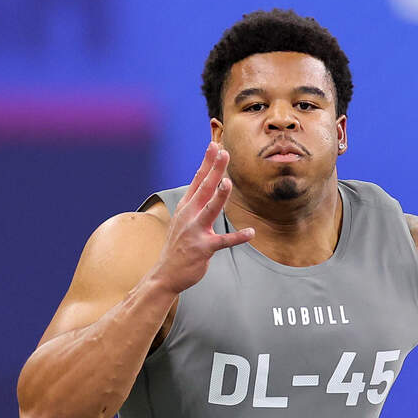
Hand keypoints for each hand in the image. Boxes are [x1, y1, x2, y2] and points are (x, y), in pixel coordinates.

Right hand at [149, 142, 254, 294]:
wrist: (166, 273)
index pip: (198, 179)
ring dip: (219, 196)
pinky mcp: (203, 248)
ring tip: (228, 182)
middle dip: (214, 169)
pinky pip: (223, 242)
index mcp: (186, 207)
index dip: (207, 162)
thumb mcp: (184, 219)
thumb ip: (196, 201)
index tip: (214, 144)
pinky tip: (251, 232)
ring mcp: (195, 231)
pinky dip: (237, 237)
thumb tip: (206, 182)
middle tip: (223, 152)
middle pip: (204, 188)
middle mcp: (189, 215)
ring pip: (210, 210)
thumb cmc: (179, 244)